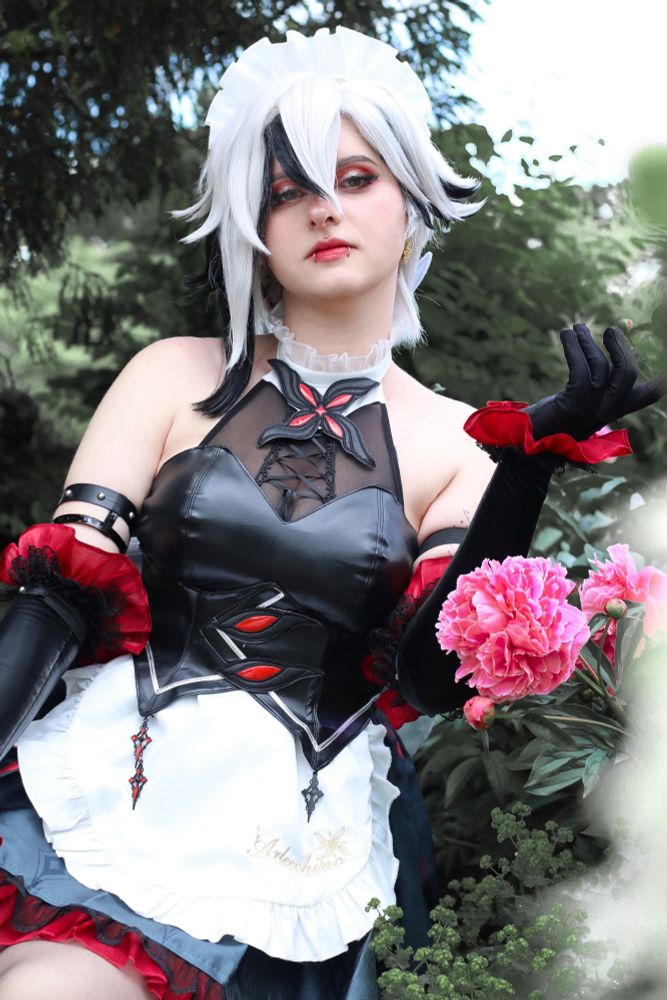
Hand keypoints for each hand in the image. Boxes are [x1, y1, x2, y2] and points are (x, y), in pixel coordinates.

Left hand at [525, 323, 664, 440]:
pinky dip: (573, 346)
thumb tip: (626, 341)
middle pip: (628, 374)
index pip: (649, 395)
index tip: (659, 362)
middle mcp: (608, 410)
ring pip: (601, 365)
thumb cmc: (555, 415)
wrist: (530, 440)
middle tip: (610, 330)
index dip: (659, 377)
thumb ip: (602, 375)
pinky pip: (580, 367)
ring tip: (576, 328)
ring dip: (588, 341)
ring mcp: (592, 408)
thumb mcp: (584, 397)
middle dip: (621, 347)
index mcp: (616, 410)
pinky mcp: (574, 403)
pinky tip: (565, 334)